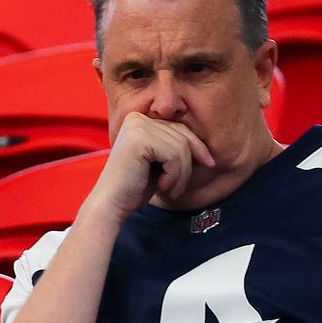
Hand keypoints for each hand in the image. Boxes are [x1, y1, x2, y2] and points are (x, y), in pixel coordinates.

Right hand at [86, 112, 213, 221]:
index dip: (198, 147)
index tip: (209, 163)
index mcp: (140, 119)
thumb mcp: (160, 162)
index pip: (180, 128)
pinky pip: (174, 155)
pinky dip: (174, 176)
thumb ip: (175, 146)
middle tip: (176, 188)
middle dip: (187, 166)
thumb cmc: (136, 187)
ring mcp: (137, 126)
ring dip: (181, 175)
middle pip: (183, 136)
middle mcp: (137, 117)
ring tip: (168, 189)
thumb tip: (206, 146)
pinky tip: (161, 186)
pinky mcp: (139, 138)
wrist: (112, 205)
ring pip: (181, 147)